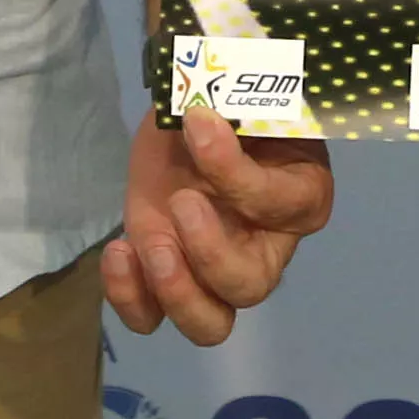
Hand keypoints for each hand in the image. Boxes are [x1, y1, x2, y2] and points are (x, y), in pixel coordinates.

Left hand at [101, 107, 334, 344]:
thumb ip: (240, 102)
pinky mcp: (165, 276)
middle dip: (211, 254)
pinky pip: (151, 316)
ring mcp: (212, 272)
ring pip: (209, 325)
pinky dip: (129, 296)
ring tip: (145, 246)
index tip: (198, 122)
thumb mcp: (242, 94)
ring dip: (175, 292)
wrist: (189, 116)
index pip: (279, 204)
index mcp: (301, 197)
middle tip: (182, 203)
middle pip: (249, 286)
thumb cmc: (230, 102)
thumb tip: (205, 111)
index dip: (236, 172)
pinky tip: (118, 251)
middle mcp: (264, 248)